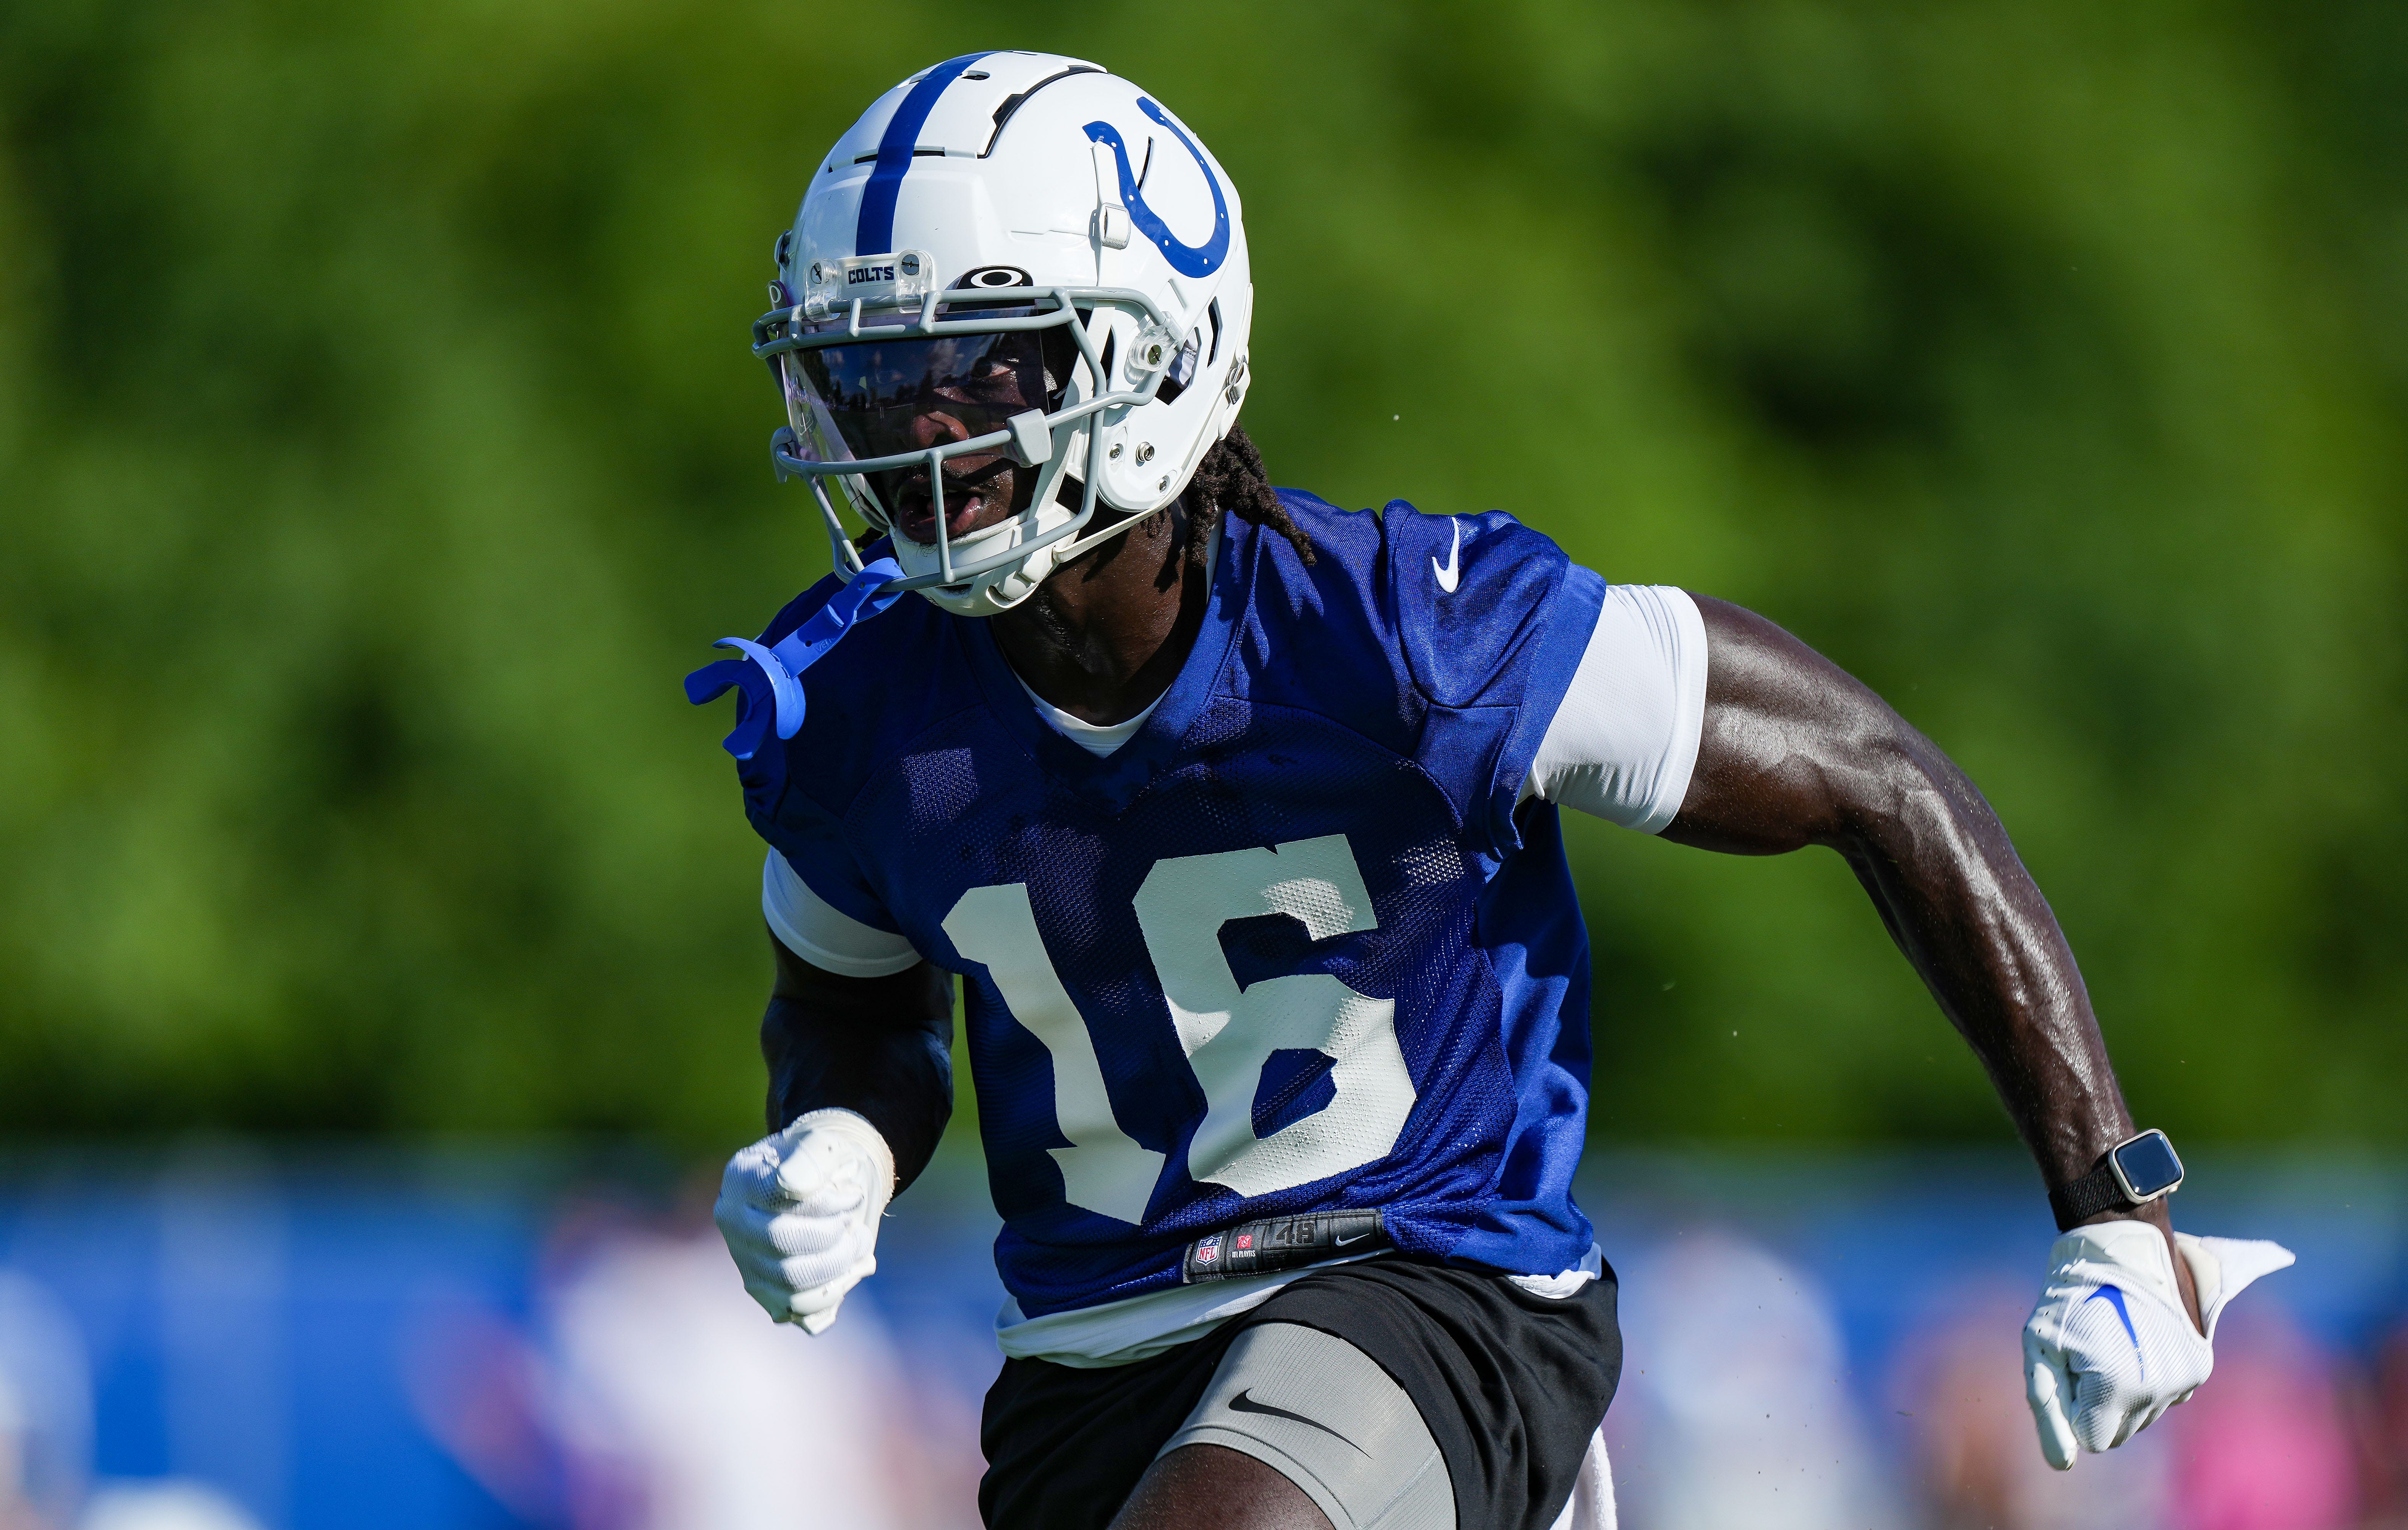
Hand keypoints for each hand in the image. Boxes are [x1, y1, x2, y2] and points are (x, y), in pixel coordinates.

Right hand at [714, 1108, 894, 1333]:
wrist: (830, 1185)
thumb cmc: (825, 1164)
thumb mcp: (826, 1145)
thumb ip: (812, 1156)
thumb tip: (791, 1185)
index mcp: (742, 1178)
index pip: (779, 1198)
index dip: (825, 1202)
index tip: (851, 1195)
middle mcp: (733, 1221)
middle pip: (780, 1241)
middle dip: (832, 1234)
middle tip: (853, 1221)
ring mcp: (746, 1259)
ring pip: (791, 1280)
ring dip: (838, 1263)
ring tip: (857, 1241)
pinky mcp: (765, 1290)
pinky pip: (799, 1309)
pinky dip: (833, 1290)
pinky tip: (849, 1268)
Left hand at [2022, 1218, 2293, 1468]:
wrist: (2120, 1247)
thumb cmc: (2068, 1296)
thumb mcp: (2040, 1348)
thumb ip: (2048, 1409)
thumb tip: (2060, 1463)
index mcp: (2118, 1387)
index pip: (2094, 1439)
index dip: (2075, 1407)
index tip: (2072, 1368)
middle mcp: (2159, 1389)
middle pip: (2121, 1432)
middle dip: (2100, 1403)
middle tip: (2091, 1350)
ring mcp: (2185, 1379)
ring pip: (2145, 1416)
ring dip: (2125, 1391)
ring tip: (2115, 1341)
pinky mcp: (2200, 1367)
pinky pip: (2166, 1396)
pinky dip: (2149, 1378)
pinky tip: (2139, 1340)